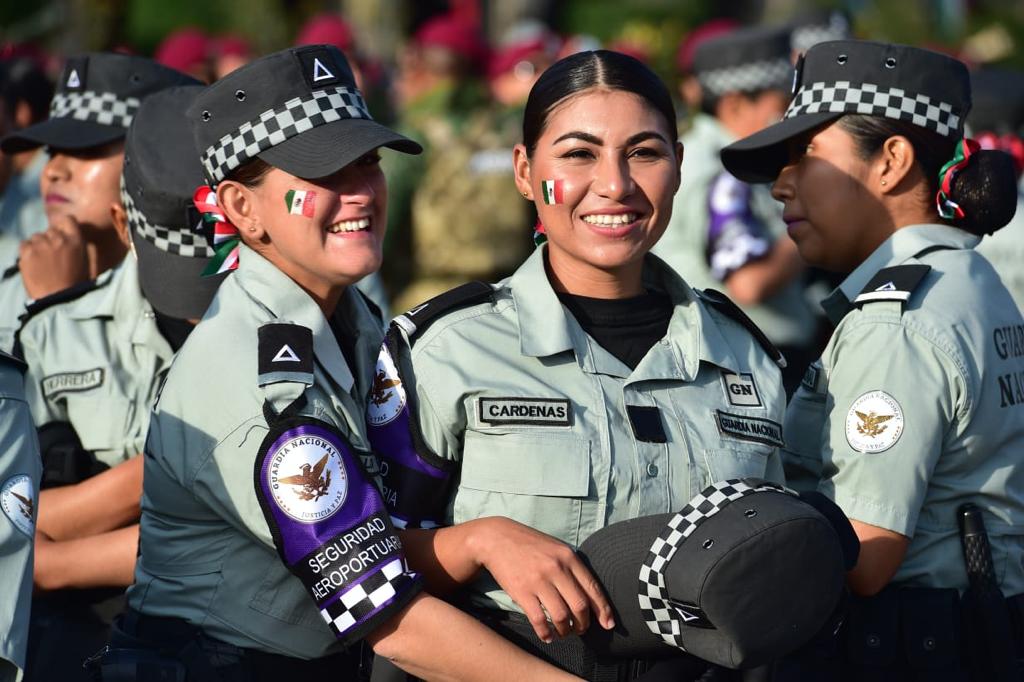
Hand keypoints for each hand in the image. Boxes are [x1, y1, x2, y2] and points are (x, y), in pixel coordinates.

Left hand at [19, 215, 88, 299]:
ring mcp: (41, 245)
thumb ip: (78, 246)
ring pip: (36, 237)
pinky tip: (34, 264)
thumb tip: (72, 237)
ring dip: (39, 245)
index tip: (62, 234)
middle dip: (51, 240)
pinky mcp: (26, 252)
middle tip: (53, 256)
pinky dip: (27, 251)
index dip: (63, 226)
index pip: (67, 220)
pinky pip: (24, 244)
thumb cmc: (75, 285)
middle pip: (50, 230)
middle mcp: (58, 239)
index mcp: (76, 241)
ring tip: (43, 262)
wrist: (58, 301)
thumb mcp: (85, 263)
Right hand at [466, 517, 614, 642]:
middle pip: (580, 606)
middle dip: (583, 624)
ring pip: (561, 616)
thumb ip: (572, 567)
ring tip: (563, 632)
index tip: (608, 624)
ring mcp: (538, 580)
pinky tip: (547, 636)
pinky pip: (539, 620)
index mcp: (568, 557)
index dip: (603, 610)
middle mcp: (556, 568)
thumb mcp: (556, 548)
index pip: (592, 588)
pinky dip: (545, 633)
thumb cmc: (530, 545)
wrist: (496, 538)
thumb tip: (590, 595)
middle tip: (580, 629)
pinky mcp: (521, 591)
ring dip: (565, 630)